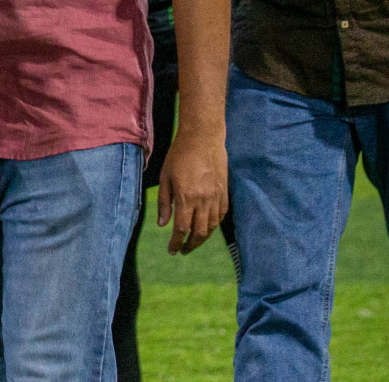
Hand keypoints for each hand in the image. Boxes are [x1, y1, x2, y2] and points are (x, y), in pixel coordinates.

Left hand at [157, 126, 228, 254]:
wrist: (203, 138)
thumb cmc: (179, 155)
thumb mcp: (165, 177)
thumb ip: (165, 202)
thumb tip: (163, 225)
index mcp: (186, 197)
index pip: (181, 229)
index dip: (176, 242)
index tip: (172, 250)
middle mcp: (203, 200)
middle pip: (199, 233)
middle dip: (190, 245)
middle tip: (182, 250)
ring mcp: (216, 197)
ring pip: (211, 227)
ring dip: (202, 238)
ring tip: (192, 241)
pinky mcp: (225, 193)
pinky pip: (221, 216)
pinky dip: (213, 225)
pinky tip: (206, 227)